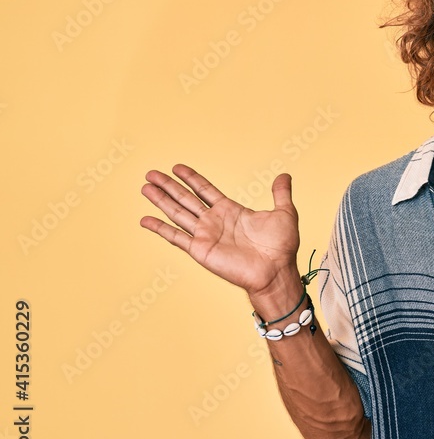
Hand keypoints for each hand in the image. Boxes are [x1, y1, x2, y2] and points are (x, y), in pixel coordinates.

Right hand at [140, 165, 299, 296]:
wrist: (276, 271)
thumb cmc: (282, 247)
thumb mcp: (285, 214)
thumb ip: (281, 194)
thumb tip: (284, 176)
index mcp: (231, 211)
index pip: (205, 190)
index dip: (191, 178)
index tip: (177, 167)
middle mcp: (215, 221)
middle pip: (186, 198)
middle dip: (168, 186)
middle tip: (151, 173)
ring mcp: (206, 235)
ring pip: (177, 213)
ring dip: (160, 200)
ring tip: (145, 187)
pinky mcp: (200, 250)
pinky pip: (175, 237)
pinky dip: (159, 228)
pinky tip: (145, 220)